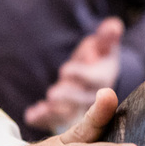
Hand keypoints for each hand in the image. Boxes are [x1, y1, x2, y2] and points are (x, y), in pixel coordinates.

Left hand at [25, 17, 124, 131]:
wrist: (92, 78)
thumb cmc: (98, 58)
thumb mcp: (103, 46)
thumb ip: (107, 37)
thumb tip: (113, 25)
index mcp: (103, 78)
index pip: (95, 79)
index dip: (81, 75)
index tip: (65, 70)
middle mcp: (92, 96)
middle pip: (81, 100)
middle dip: (67, 97)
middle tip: (53, 94)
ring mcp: (79, 108)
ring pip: (69, 113)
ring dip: (55, 112)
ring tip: (42, 108)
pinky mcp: (65, 115)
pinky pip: (54, 121)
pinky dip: (43, 120)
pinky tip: (30, 116)